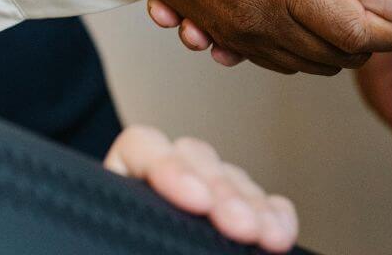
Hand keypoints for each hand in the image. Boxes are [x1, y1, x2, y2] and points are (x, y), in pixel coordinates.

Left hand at [104, 125, 297, 252]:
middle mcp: (158, 188)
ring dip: (252, 205)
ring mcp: (200, 203)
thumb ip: (132, 240)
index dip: (168, 166)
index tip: (193, 200)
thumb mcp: (112, 254)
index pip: (141, 148)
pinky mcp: (237, 219)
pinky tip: (279, 234)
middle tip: (238, 225)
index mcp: (115, 194)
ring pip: (231, 179)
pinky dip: (275, 215)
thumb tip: (153, 247)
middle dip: (222, 191)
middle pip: (194, 159)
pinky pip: (263, 203)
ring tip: (264, 236)